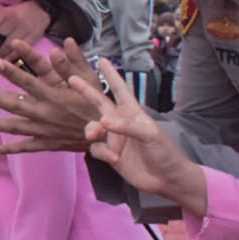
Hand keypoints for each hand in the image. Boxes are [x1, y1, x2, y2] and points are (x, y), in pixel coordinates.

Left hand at [0, 0, 51, 57]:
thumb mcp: (3, 15)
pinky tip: (8, 60)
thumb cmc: (16, 15)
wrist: (40, 11)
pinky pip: (20, 51)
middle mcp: (14, 19)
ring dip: (0, 55)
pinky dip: (11, 58)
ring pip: (7, 46)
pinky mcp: (33, 37)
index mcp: (4, 13)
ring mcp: (24, 28)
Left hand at [0, 38, 102, 154]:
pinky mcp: (47, 143)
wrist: (110, 136)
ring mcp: (44, 130)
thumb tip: (63, 43)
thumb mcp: (91, 81)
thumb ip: (75, 62)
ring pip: (15, 127)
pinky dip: (10, 149)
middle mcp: (45, 113)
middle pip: (14, 104)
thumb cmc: (100, 106)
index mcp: (53, 96)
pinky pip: (26, 147)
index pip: (25, 79)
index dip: (7, 69)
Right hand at [73, 59, 207, 214]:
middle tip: (72, 79)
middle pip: (99, 103)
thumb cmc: (164, 152)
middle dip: (86, 91)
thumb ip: (126, 126)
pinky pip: (96, 149)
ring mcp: (114, 138)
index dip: (111, 75)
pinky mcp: (109, 154)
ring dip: (92, 131)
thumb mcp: (150, 135)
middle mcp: (120, 122)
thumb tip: (104, 122)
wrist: (166, 179)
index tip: (102, 60)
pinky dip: (103, 153)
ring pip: (92, 128)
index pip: (120, 89)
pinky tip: (114, 159)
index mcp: (133, 112)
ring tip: (95, 136)